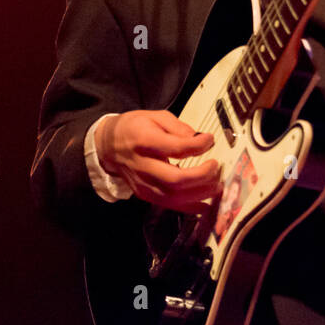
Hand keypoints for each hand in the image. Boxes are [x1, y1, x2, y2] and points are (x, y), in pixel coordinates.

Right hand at [95, 110, 223, 212]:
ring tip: (216, 184)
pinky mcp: (145, 195)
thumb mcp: (155, 116)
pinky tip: (206, 203)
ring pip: (174, 197)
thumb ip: (178, 127)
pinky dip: (190, 207)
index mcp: (144, 141)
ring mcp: (142, 184)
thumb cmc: (134, 128)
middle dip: (202, 176)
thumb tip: (199, 138)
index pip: (176, 148)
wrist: (109, 145)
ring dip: (200, 193)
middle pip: (175, 180)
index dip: (198, 145)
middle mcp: (142, 166)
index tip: (210, 139)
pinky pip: (170, 205)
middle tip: (216, 167)